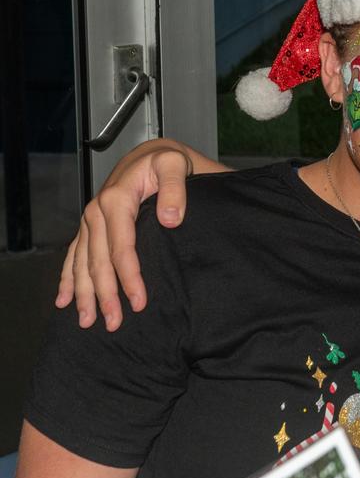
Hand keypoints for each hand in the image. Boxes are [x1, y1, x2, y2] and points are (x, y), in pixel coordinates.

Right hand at [55, 143, 193, 330]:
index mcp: (116, 200)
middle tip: (113, 323)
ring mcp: (91, 219)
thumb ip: (176, 191)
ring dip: (83, 294)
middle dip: (105, 295)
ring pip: (82, 262)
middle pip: (98, 261)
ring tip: (87, 321)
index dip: (129, 277)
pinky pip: (74, 254)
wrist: (153, 154)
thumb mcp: (176, 166)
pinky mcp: (91, 224)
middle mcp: (97, 211)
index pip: (122, 248)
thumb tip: (170, 220)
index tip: (139, 301)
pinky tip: (64, 299)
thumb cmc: (167, 162)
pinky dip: (68, 278)